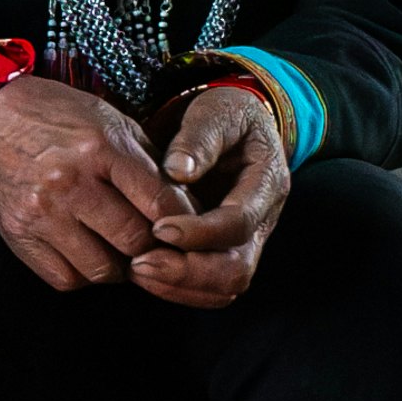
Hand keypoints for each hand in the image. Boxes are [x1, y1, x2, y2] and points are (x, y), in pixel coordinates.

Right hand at [0, 74, 191, 289]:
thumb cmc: (56, 116)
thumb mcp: (110, 121)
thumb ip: (148, 162)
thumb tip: (186, 208)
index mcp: (101, 147)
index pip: (161, 203)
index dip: (182, 223)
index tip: (183, 228)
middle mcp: (71, 182)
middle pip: (134, 241)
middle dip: (151, 247)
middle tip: (153, 243)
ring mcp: (41, 212)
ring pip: (102, 269)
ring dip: (118, 266)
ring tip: (117, 250)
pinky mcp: (18, 233)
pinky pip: (65, 278)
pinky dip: (82, 273)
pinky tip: (85, 253)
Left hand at [131, 85, 292, 308]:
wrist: (233, 124)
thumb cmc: (224, 115)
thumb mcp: (216, 112)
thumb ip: (199, 138)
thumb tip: (178, 170)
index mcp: (266, 184)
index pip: (239, 223)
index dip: (199, 232)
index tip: (159, 228)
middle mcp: (261, 221)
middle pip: (236, 270)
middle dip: (186, 272)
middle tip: (139, 263)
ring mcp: (244, 241)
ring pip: (222, 287)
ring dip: (178, 286)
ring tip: (135, 269)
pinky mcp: (222, 251)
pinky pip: (207, 288)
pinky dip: (176, 288)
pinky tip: (142, 273)